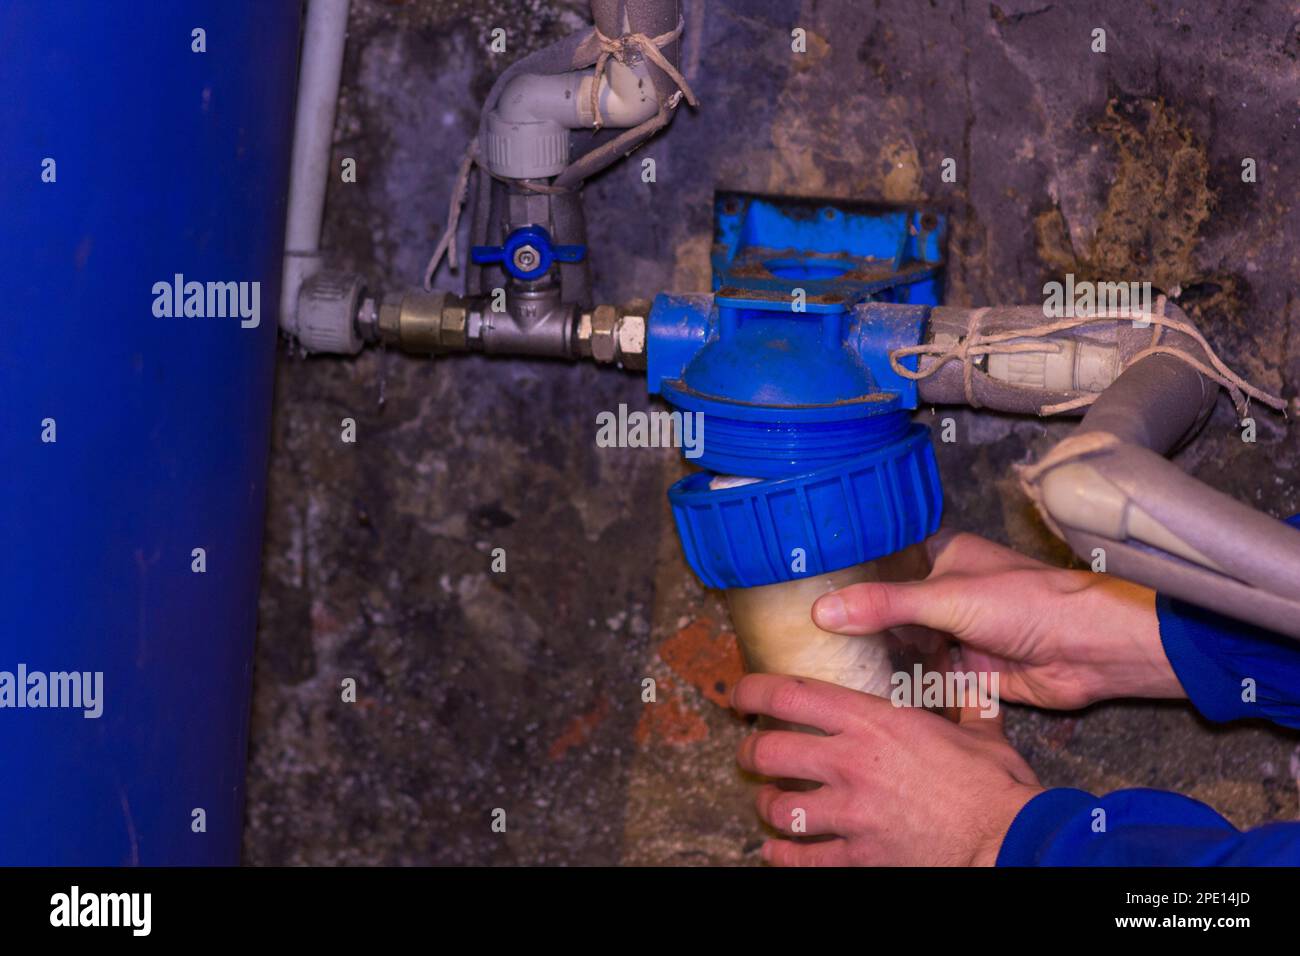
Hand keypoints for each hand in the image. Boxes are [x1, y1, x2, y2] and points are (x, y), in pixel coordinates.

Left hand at [732, 673, 1041, 865]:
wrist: (1008, 842)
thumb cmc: (995, 787)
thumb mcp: (980, 734)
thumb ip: (967, 704)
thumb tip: (973, 679)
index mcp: (874, 723)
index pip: (790, 694)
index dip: (753, 690)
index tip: (741, 694)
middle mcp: (851, 763)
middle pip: (769, 750)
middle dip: (751, 752)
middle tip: (752, 753)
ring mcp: (850, 813)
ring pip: (778, 806)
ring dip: (766, 804)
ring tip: (768, 803)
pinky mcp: (857, 857)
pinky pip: (801, 858)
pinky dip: (782, 856)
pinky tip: (778, 852)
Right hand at [811, 531, 1183, 709]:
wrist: (1090, 651)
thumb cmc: (1027, 604)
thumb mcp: (947, 598)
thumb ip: (885, 605)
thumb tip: (821, 610)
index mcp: (943, 557)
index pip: (885, 559)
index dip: (849, 573)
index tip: (801, 587)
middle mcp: (946, 593)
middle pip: (889, 608)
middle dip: (855, 623)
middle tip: (801, 637)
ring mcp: (956, 634)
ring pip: (904, 646)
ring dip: (876, 658)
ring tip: (820, 668)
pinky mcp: (968, 673)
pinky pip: (924, 680)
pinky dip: (901, 688)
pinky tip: (861, 696)